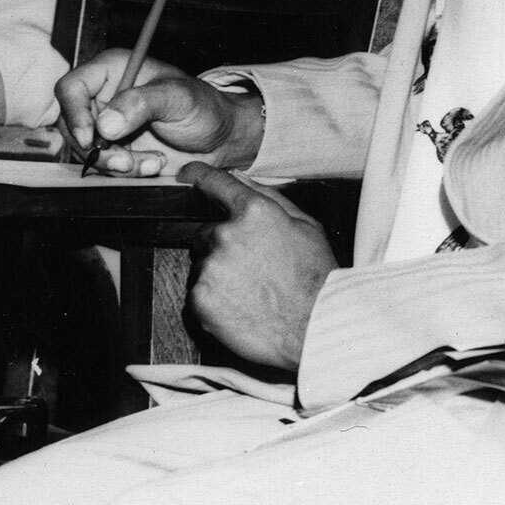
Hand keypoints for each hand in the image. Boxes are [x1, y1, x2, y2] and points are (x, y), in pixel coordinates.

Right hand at [59, 51, 262, 174]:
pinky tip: (152, 166)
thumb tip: (105, 125)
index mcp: (111, 70)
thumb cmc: (203, 107)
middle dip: (96, 150)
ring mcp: (106, 126)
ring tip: (151, 163)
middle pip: (71, 125)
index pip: (71, 87)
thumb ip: (142, 103)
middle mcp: (103, 97)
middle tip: (126, 162)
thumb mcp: (178, 98)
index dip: (74, 113)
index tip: (91, 138)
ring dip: (113, 165)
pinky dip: (123, 174)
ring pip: (84, 151)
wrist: (218, 139)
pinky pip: (101, 167)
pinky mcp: (113, 150)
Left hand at [181, 163, 335, 369]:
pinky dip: (213, 302)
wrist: (315, 329)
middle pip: (206, 233)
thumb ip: (270, 197)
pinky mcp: (200, 299)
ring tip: (251, 293)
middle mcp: (226, 234)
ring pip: (202, 265)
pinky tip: (241, 309)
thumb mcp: (307, 227)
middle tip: (251, 270)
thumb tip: (242, 179)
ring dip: (219, 275)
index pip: (214, 182)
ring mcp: (210, 267)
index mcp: (253, 212)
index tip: (186, 175)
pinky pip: (198, 294)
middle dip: (222, 247)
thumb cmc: (317, 279)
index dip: (197, 176)